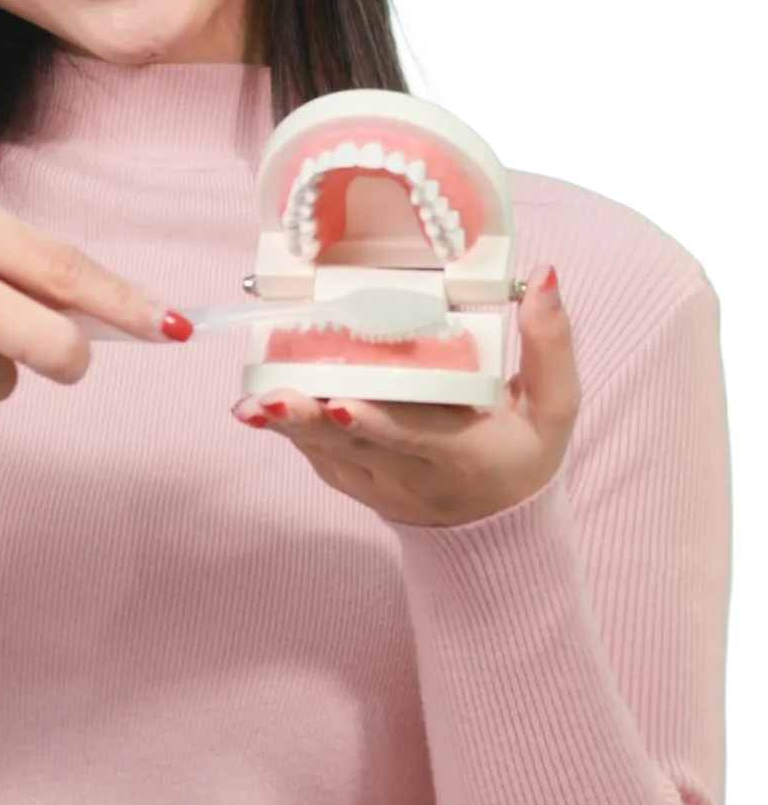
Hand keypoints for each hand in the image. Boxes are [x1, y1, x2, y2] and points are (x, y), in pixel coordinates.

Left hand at [231, 267, 580, 526]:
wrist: (497, 528)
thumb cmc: (522, 453)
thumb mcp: (554, 407)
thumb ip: (550, 344)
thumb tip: (541, 276)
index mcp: (464, 455)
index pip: (415, 437)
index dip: (377, 423)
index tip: (340, 404)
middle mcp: (414, 477)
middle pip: (356, 447)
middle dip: (309, 422)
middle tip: (271, 398)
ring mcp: (379, 486)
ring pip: (327, 455)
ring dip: (288, 427)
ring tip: (251, 403)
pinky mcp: (354, 485)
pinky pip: (319, 459)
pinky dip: (290, 434)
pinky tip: (257, 408)